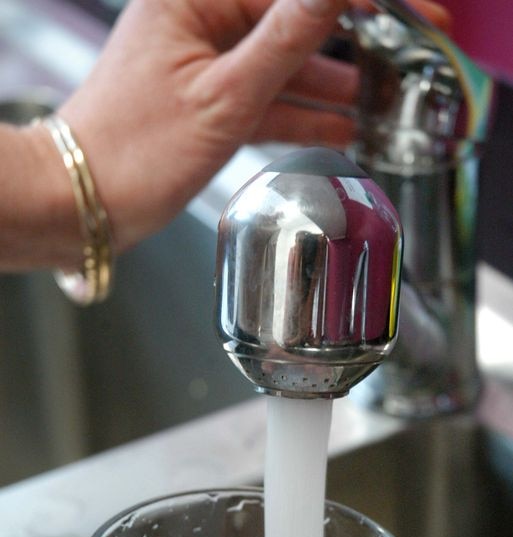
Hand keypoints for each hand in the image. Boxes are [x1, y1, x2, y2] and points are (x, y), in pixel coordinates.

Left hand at [56, 0, 448, 252]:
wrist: (86, 204)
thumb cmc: (133, 150)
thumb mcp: (224, 96)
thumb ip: (286, 39)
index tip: (408, 10)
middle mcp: (201, 22)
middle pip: (294, 24)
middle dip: (353, 44)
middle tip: (406, 58)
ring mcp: (207, 65)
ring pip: (286, 66)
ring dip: (335, 86)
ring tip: (387, 100)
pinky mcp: (210, 104)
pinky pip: (269, 100)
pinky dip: (305, 114)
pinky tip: (347, 124)